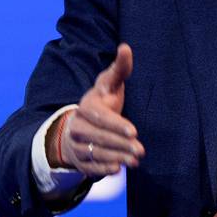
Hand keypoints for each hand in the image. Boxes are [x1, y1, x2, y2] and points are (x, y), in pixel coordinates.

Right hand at [58, 43, 144, 177]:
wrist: (79, 124)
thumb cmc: (103, 101)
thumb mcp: (110, 84)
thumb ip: (120, 69)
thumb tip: (125, 47)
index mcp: (86, 106)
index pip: (101, 117)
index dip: (116, 125)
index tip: (134, 131)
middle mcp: (78, 126)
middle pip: (100, 137)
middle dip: (121, 144)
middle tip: (140, 150)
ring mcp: (77, 144)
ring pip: (97, 153)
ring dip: (117, 157)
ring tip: (135, 160)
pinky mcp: (80, 160)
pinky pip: (91, 167)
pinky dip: (103, 169)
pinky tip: (117, 169)